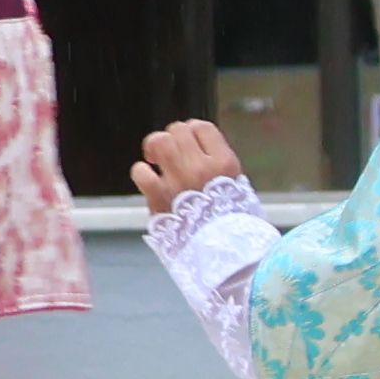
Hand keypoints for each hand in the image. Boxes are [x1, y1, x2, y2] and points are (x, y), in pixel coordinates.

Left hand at [132, 122, 247, 208]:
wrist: (220, 251)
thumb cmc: (231, 219)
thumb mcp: (238, 186)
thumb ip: (219, 164)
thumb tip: (199, 144)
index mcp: (225, 164)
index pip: (203, 127)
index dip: (192, 130)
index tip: (190, 141)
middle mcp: (201, 168)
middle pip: (178, 130)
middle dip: (172, 137)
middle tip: (171, 151)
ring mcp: (178, 182)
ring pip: (159, 142)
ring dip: (154, 146)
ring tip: (156, 158)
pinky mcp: (158, 198)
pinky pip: (141, 171)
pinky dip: (142, 172)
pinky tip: (149, 178)